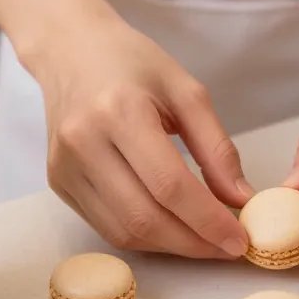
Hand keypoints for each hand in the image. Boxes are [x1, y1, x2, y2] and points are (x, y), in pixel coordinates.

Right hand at [0, 0, 251, 259]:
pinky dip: (145, 237)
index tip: (240, 239)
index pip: (169, 185)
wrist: (69, 50)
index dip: (208, 221)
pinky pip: (106, 226)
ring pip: (124, 231)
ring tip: (205, 241)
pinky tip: (172, 229)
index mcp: (119, 111)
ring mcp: (64, 167)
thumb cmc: (132, 63)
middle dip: (193, 242)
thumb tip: (241, 199)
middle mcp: (84, 143)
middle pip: (145, 217)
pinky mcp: (58, 183)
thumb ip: (217, 147)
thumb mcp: (187, 91)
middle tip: (228, 248)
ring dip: (171, 246)